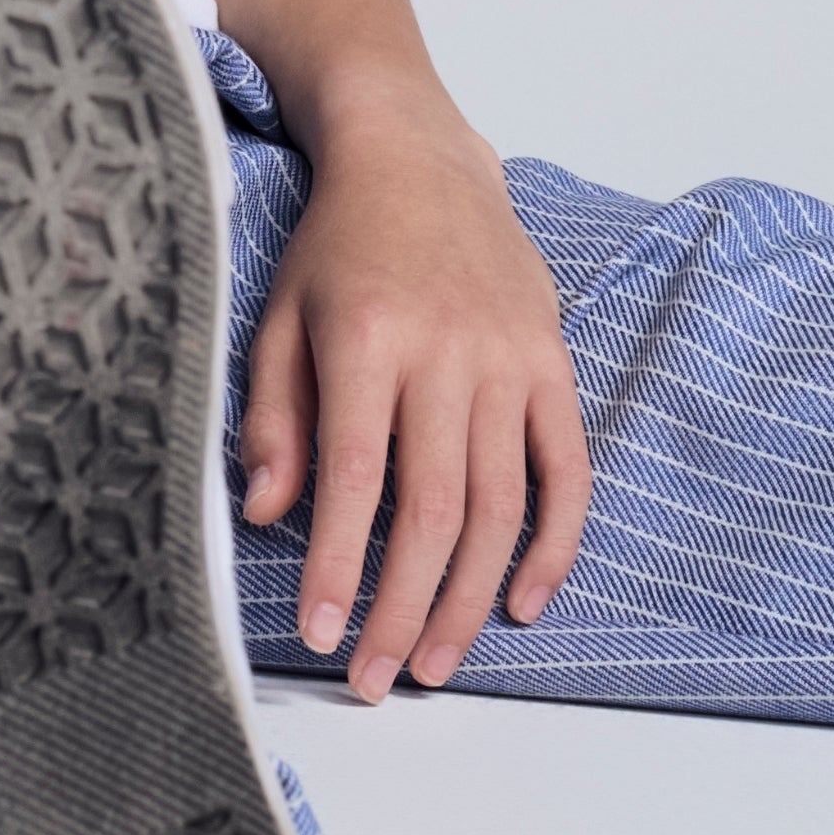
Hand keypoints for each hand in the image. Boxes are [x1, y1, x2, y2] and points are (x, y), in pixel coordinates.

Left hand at [236, 98, 591, 700]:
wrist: (419, 155)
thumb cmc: (338, 243)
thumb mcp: (278, 313)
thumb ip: (274, 415)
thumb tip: (266, 513)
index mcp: (369, 338)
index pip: (355, 477)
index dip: (340, 565)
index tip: (321, 636)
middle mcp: (448, 352)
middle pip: (434, 508)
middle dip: (402, 606)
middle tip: (377, 678)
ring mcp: (509, 358)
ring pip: (501, 502)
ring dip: (470, 596)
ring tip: (433, 662)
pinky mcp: (551, 362)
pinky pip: (566, 467)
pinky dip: (556, 542)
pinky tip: (527, 601)